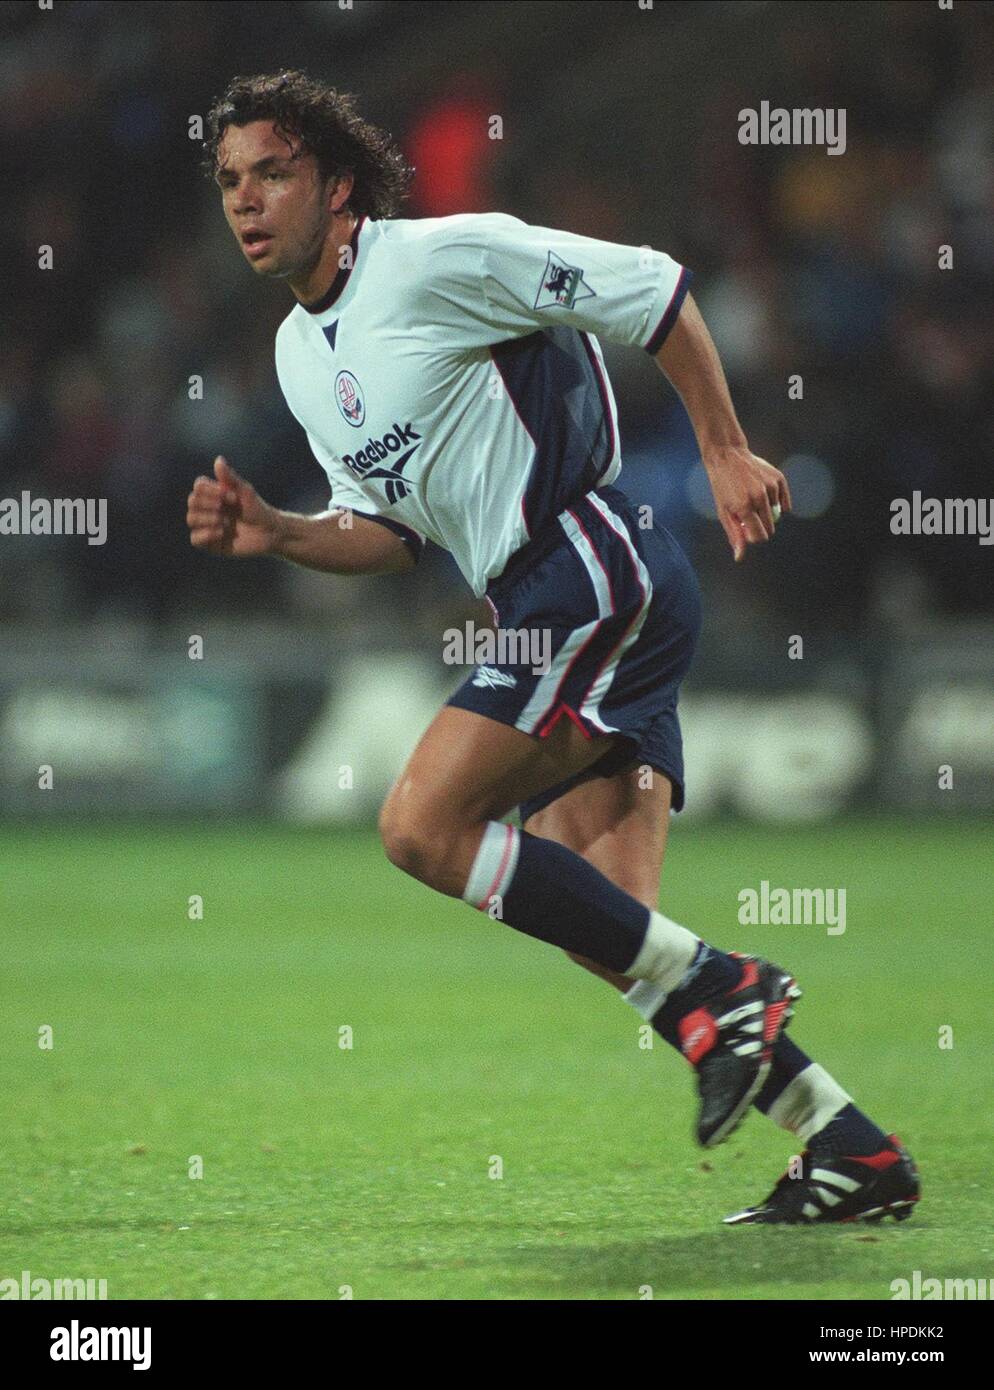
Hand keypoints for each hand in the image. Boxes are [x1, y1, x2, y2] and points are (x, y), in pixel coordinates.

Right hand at [186, 456, 281, 556]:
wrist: (270, 533)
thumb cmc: (258, 510)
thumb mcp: (245, 492)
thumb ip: (230, 478)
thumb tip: (218, 459)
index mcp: (214, 495)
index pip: (198, 486)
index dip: (211, 490)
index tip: (233, 497)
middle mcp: (207, 509)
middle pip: (191, 501)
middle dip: (209, 504)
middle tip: (226, 508)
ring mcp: (207, 526)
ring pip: (191, 519)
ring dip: (209, 519)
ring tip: (227, 523)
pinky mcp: (210, 544)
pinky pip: (195, 539)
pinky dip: (206, 534)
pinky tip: (221, 533)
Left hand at [703, 445, 791, 561]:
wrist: (727, 455)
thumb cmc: (722, 486)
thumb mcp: (724, 512)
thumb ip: (734, 535)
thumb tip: (740, 557)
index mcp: (744, 507)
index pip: (760, 536)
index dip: (754, 537)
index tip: (746, 530)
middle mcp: (759, 497)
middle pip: (770, 528)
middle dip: (760, 526)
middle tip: (747, 512)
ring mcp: (770, 487)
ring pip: (777, 514)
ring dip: (766, 511)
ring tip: (752, 496)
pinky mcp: (778, 478)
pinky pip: (784, 501)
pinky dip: (778, 502)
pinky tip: (765, 494)